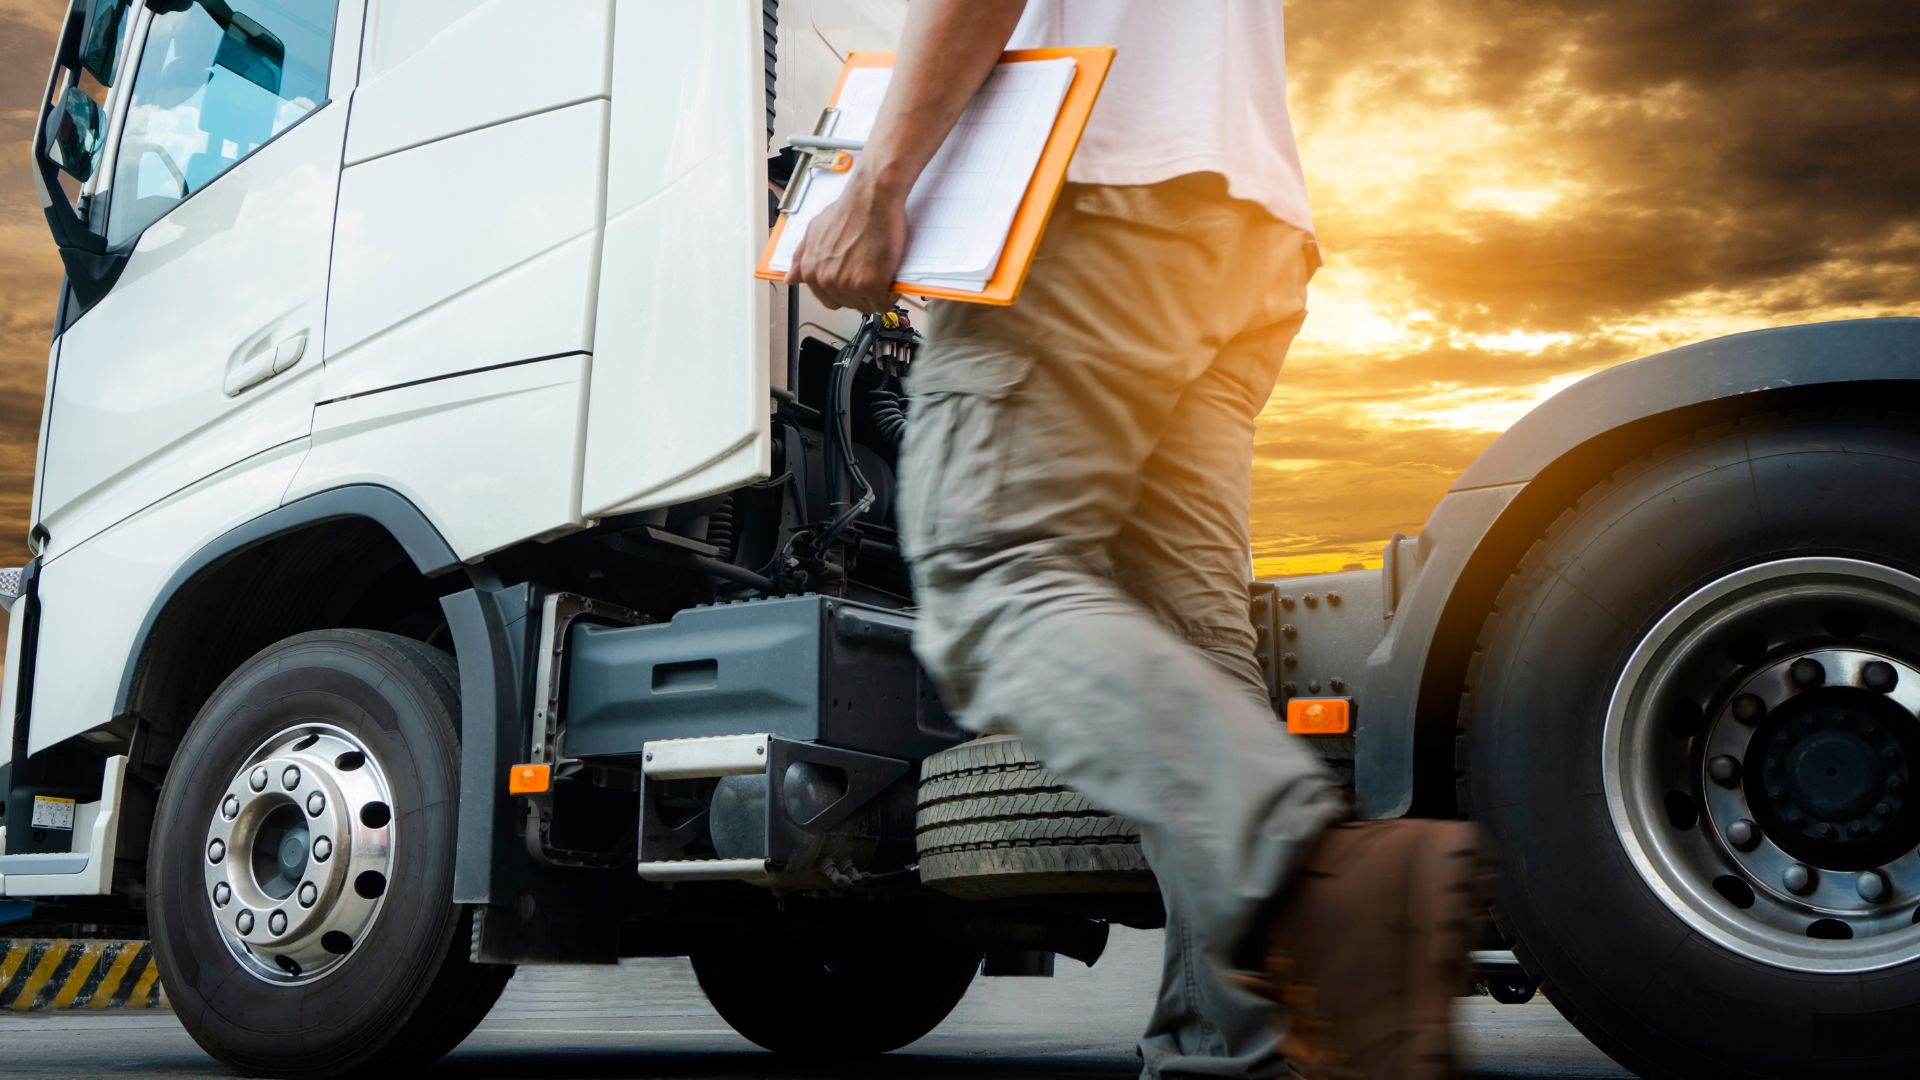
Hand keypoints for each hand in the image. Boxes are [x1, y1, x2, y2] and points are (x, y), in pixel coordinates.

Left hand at [787, 174, 907, 311]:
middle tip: (871, 272)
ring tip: (881, 273)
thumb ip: (801, 257)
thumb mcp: (813, 231)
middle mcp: (827, 280)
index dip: (846, 292)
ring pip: (866, 306)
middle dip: (862, 293)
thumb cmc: (848, 210)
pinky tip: (890, 279)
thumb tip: (791, 278)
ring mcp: (848, 284)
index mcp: (811, 271)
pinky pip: (883, 304)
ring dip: (877, 294)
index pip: (829, 300)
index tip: (856, 282)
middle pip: (849, 304)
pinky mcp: (871, 284)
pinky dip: (890, 295)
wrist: (871, 198)